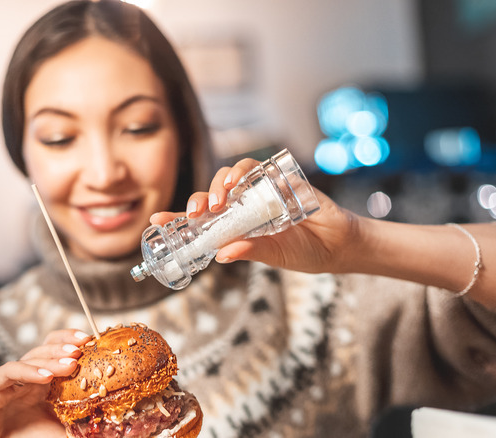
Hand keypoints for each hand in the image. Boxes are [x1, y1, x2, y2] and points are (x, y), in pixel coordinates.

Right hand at [0, 329, 91, 437]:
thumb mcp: (64, 431)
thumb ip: (87, 426)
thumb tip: (122, 428)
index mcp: (40, 385)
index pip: (54, 351)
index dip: (69, 340)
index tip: (91, 340)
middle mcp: (23, 380)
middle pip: (42, 350)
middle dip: (62, 347)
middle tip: (82, 349)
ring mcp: (5, 384)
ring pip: (27, 359)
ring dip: (50, 359)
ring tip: (71, 363)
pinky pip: (7, 372)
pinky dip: (27, 371)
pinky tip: (46, 376)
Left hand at [150, 158, 360, 272]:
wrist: (338, 243)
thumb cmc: (304, 252)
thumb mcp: (273, 256)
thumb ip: (249, 252)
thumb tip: (221, 254)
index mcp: (235, 228)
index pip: (200, 222)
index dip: (178, 218)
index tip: (156, 219)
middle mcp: (242, 208)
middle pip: (210, 196)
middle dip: (198, 200)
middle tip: (197, 212)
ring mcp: (258, 191)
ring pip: (228, 177)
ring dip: (219, 185)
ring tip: (219, 200)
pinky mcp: (276, 178)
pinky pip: (254, 167)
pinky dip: (243, 171)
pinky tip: (240, 180)